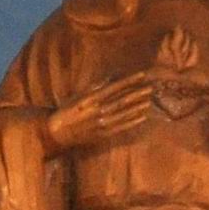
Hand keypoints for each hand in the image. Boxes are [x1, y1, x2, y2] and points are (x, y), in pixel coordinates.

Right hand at [43, 72, 158, 152]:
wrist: (57, 133)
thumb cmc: (69, 111)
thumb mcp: (81, 96)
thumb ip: (97, 87)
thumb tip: (112, 78)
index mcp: (92, 98)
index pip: (116, 86)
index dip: (130, 80)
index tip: (142, 74)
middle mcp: (98, 110)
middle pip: (123, 100)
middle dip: (138, 93)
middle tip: (151, 87)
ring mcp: (101, 124)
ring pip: (124, 113)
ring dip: (138, 106)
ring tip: (149, 99)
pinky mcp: (103, 135)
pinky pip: (121, 127)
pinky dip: (132, 121)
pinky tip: (142, 116)